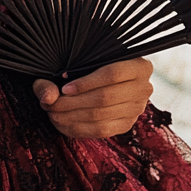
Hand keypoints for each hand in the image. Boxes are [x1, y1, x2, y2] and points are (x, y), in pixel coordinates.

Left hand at [32, 58, 152, 138]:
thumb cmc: (90, 61)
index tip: (64, 87)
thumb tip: (47, 96)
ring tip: (52, 113)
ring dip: (72, 117)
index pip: (112, 74)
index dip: (87, 82)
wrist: (105, 72)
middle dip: (73, 103)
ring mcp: (137, 108)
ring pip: (102, 116)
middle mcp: (144, 87)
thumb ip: (58, 74)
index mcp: (139, 65)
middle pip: (105, 98)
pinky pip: (103, 131)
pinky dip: (79, 128)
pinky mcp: (127, 124)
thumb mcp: (77, 59)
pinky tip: (63, 123)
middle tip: (50, 104)